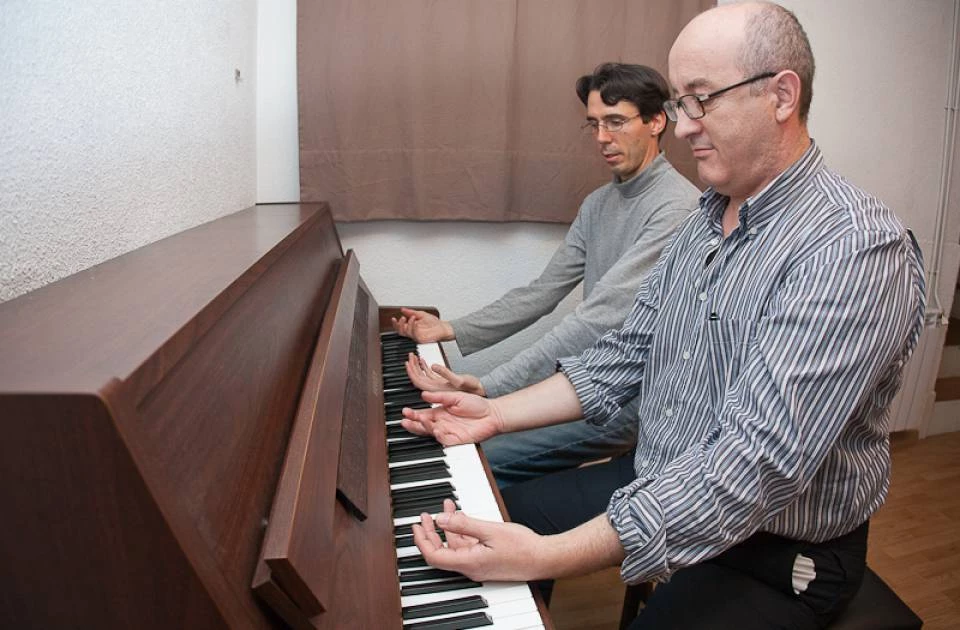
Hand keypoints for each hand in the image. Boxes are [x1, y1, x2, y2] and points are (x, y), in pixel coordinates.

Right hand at [391, 307, 454, 342]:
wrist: (443, 327)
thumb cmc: (434, 323)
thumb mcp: (421, 314)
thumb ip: (411, 312)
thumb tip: (402, 309)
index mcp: (411, 327)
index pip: (400, 327)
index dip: (395, 324)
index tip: (394, 318)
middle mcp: (413, 333)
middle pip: (400, 332)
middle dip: (399, 325)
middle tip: (402, 318)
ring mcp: (416, 337)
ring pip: (406, 333)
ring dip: (408, 324)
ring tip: (412, 317)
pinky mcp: (421, 339)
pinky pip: (414, 334)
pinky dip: (413, 327)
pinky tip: (415, 322)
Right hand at [401, 390, 502, 445]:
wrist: (492, 414)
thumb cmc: (477, 405)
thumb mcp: (456, 397)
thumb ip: (440, 397)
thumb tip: (424, 395)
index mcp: (441, 412)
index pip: (423, 415)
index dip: (414, 414)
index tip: (405, 411)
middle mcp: (443, 423)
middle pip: (424, 425)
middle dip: (413, 423)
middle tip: (405, 420)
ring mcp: (449, 432)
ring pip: (431, 432)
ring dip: (424, 427)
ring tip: (419, 421)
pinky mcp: (456, 439)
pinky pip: (444, 440)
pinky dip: (438, 435)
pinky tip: (434, 429)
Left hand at [405, 353, 485, 395]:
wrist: (480, 392)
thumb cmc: (471, 388)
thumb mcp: (459, 380)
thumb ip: (446, 373)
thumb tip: (433, 366)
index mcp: (436, 390)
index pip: (418, 381)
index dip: (411, 372)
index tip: (407, 363)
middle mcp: (435, 389)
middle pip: (418, 378)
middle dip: (413, 367)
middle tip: (410, 356)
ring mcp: (438, 386)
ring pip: (423, 376)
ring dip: (417, 366)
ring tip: (414, 356)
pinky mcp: (442, 382)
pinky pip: (429, 375)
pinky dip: (425, 367)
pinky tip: (424, 361)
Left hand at [413, 499, 547, 581]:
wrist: (544, 558)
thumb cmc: (523, 547)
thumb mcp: (490, 530)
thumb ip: (464, 524)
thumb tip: (441, 519)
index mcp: (469, 563)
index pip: (434, 556)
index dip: (422, 540)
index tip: (417, 525)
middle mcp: (470, 567)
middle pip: (441, 552)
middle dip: (431, 532)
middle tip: (425, 516)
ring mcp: (478, 564)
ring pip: (455, 547)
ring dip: (448, 527)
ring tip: (447, 507)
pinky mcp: (486, 560)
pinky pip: (467, 547)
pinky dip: (461, 531)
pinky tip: (463, 517)